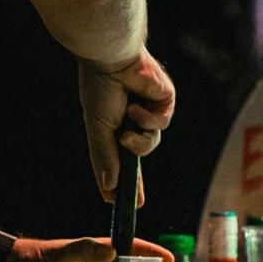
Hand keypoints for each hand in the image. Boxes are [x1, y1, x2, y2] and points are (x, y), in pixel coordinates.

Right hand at [77, 47, 174, 200]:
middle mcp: (130, 120)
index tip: (117, 203)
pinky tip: (137, 106)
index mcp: (112, 124)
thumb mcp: (98, 127)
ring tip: (127, 130)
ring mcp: (149, 111)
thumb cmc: (100, 88)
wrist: (113, 58)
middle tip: (135, 201)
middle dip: (135, 180)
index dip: (119, 180)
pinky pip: (162, 123)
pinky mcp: (164, 101)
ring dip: (139, 141)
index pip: (117, 158)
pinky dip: (149, 119)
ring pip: (151, 142)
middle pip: (137, 156)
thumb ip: (104, 157)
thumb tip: (110, 186)